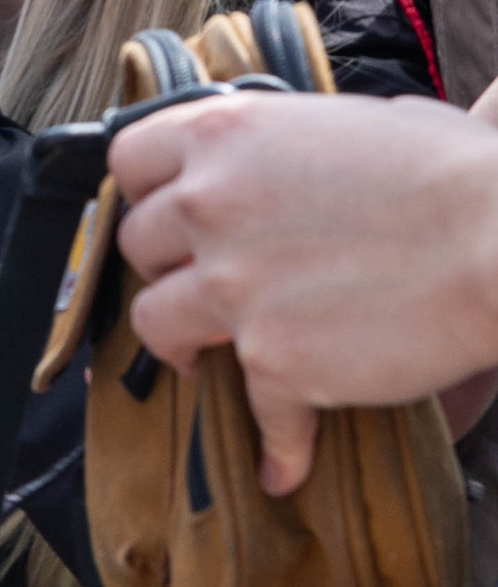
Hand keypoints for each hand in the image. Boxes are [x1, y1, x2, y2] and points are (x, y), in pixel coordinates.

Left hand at [116, 90, 497, 492]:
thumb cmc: (455, 174)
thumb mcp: (363, 120)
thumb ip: (310, 137)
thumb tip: (330, 147)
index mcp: (226, 135)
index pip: (131, 160)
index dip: (146, 192)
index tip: (166, 214)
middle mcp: (210, 205)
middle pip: (138, 244)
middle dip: (165, 266)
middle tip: (198, 284)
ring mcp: (233, 285)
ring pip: (156, 323)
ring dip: (181, 346)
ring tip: (206, 362)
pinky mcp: (275, 359)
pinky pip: (257, 416)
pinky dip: (275, 449)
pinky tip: (284, 466)